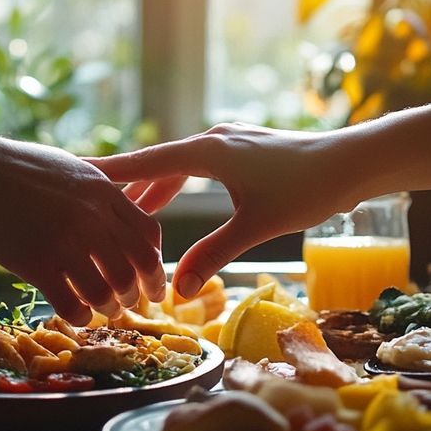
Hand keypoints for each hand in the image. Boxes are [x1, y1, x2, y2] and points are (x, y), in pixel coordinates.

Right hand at [0, 127, 166, 325]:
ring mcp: (65, 243)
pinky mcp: (37, 265)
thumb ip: (102, 187)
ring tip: (102, 310)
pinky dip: (81, 316)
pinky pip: (72, 304)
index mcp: (104, 193)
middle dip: (137, 292)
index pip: (148, 235)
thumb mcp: (73, 166)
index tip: (148, 278)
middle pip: (136, 268)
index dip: (153, 263)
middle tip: (128, 303)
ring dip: (110, 307)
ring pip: (108, 291)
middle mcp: (92, 219)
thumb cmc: (18, 166)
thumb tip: (124, 203)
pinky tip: (77, 315)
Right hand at [89, 123, 362, 299]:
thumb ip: (213, 255)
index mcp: (208, 151)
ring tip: (132, 214)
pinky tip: (178, 199)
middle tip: (94, 208)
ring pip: (181, 165)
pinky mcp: (248, 149)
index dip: (110, 174)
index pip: (146, 163)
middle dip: (129, 188)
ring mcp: (232, 141)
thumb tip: (176, 291)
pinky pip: (199, 165)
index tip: (74, 177)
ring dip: (157, 188)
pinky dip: (180, 183)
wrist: (356, 161)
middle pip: (159, 164)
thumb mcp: (255, 226)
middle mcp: (215, 139)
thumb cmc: (307, 189)